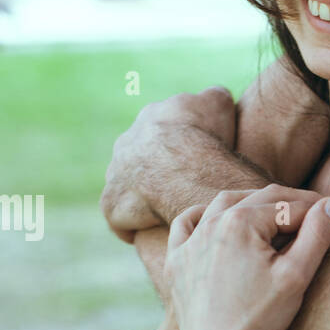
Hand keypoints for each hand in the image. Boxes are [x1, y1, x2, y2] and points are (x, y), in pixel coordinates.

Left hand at [102, 87, 236, 242]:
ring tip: (168, 213)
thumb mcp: (218, 103)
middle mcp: (126, 143)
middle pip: (139, 157)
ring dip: (142, 199)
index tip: (194, 159)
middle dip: (156, 172)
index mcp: (151, 118)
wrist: (187, 170)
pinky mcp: (111, 204)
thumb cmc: (207, 138)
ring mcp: (114, 174)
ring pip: (127, 187)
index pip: (161, 130)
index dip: (179, 146)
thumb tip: (214, 96)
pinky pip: (120, 219)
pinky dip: (132, 226)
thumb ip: (213, 97)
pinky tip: (152, 232)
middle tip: (182, 189)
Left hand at [165, 185, 329, 329]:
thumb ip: (317, 234)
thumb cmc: (259, 320)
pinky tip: (215, 217)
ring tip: (278, 211)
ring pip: (224, 204)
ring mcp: (190, 241)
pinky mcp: (177, 261)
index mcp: (241, 222)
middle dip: (297, 204)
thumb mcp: (296, 275)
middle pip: (262, 200)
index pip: (293, 208)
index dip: (327, 212)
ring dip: (254, 202)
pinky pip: (186, 224)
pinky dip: (204, 215)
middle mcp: (211, 223)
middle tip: (326, 212)